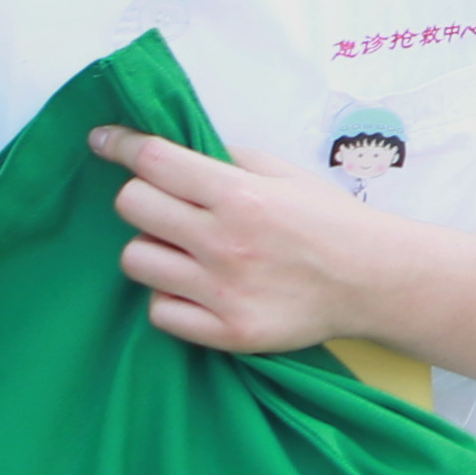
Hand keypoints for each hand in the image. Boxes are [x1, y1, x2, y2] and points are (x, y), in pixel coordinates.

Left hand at [96, 127, 423, 356]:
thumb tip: (170, 150)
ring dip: (154, 250)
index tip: (103, 141)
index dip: (119, 144)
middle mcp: (224, 242)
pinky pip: (159, 312)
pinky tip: (196, 289)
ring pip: (136, 260)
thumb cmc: (328, 220)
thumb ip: (226, 160)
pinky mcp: (226, 333)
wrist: (372, 280)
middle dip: (143, 197)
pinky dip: (171, 298)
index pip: (152, 160)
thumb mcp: (283, 173)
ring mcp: (222, 292)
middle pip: (132, 206)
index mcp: (239, 195)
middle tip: (167, 205)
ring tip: (185, 251)